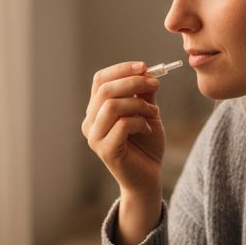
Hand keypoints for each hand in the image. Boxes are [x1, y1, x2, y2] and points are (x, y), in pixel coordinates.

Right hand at [81, 62, 164, 243]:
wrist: (149, 176)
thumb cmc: (146, 144)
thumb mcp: (147, 112)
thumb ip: (143, 93)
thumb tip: (145, 71)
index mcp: (96, 110)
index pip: (100, 80)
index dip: (122, 70)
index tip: (145, 67)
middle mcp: (90, 122)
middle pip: (105, 90)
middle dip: (133, 82)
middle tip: (155, 85)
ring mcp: (95, 137)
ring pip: (112, 106)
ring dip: (139, 104)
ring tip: (153, 113)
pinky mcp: (105, 151)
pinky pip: (122, 125)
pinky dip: (140, 122)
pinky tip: (148, 130)